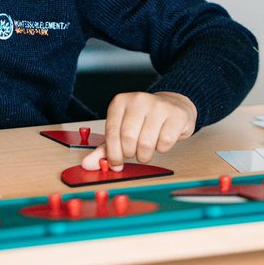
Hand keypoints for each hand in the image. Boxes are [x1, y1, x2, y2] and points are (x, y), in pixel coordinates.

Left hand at [81, 91, 196, 170]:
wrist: (173, 106)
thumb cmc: (144, 121)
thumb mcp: (121, 130)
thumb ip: (105, 148)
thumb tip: (87, 164)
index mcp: (120, 102)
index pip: (112, 132)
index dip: (113, 152)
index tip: (116, 163)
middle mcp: (138, 100)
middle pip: (128, 137)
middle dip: (130, 153)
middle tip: (134, 154)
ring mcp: (159, 105)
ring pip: (147, 142)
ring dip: (145, 155)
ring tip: (146, 150)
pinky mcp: (176, 115)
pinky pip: (165, 142)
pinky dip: (162, 149)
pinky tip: (161, 141)